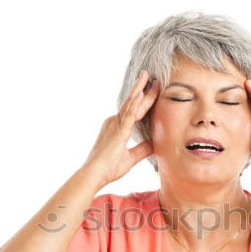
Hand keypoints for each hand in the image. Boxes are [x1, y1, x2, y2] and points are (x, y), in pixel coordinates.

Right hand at [82, 69, 158, 185]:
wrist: (95, 175)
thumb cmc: (109, 168)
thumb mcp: (131, 158)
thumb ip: (143, 149)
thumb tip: (156, 144)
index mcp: (118, 128)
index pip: (134, 111)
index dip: (144, 101)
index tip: (152, 89)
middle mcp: (115, 122)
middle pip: (133, 103)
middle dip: (143, 89)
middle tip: (153, 77)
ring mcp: (115, 125)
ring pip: (130, 104)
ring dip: (139, 89)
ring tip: (146, 76)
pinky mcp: (118, 131)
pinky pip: (128, 115)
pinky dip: (135, 104)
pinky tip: (141, 93)